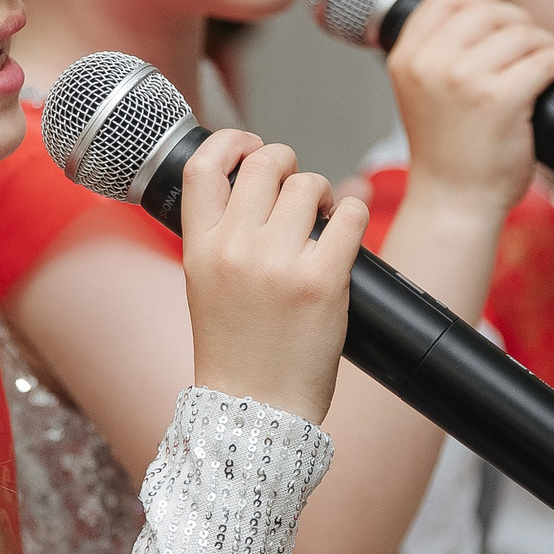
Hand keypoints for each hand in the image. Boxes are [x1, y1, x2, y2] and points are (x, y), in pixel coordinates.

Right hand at [180, 128, 367, 424]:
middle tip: (299, 191)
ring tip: (324, 220)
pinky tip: (346, 231)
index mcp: (199, 248)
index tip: (250, 146)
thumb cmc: (235, 352)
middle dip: (288, 164)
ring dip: (323, 194)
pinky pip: (349, 215)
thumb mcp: (206, 286)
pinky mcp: (321, 281)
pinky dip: (354, 213)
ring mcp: (277, 264)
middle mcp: (234, 248)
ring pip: (309, 184)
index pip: (203, 166)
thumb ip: (228, 234)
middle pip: (265, 163)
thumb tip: (278, 181)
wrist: (254, 412)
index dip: (230, 141)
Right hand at [387, 0, 553, 219]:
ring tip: (545, 62)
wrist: (453, 202)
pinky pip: (546, 58)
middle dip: (519, 23)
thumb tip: (477, 8)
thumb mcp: (420, 92)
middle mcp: (432, 64)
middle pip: (490, 10)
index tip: (497, 16)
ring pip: (523, 33)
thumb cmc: (445, 153)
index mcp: (407, 59)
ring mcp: (466, 80)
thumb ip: (437, 52)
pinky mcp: (503, 99)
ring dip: (543, 44)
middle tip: (530, 45)